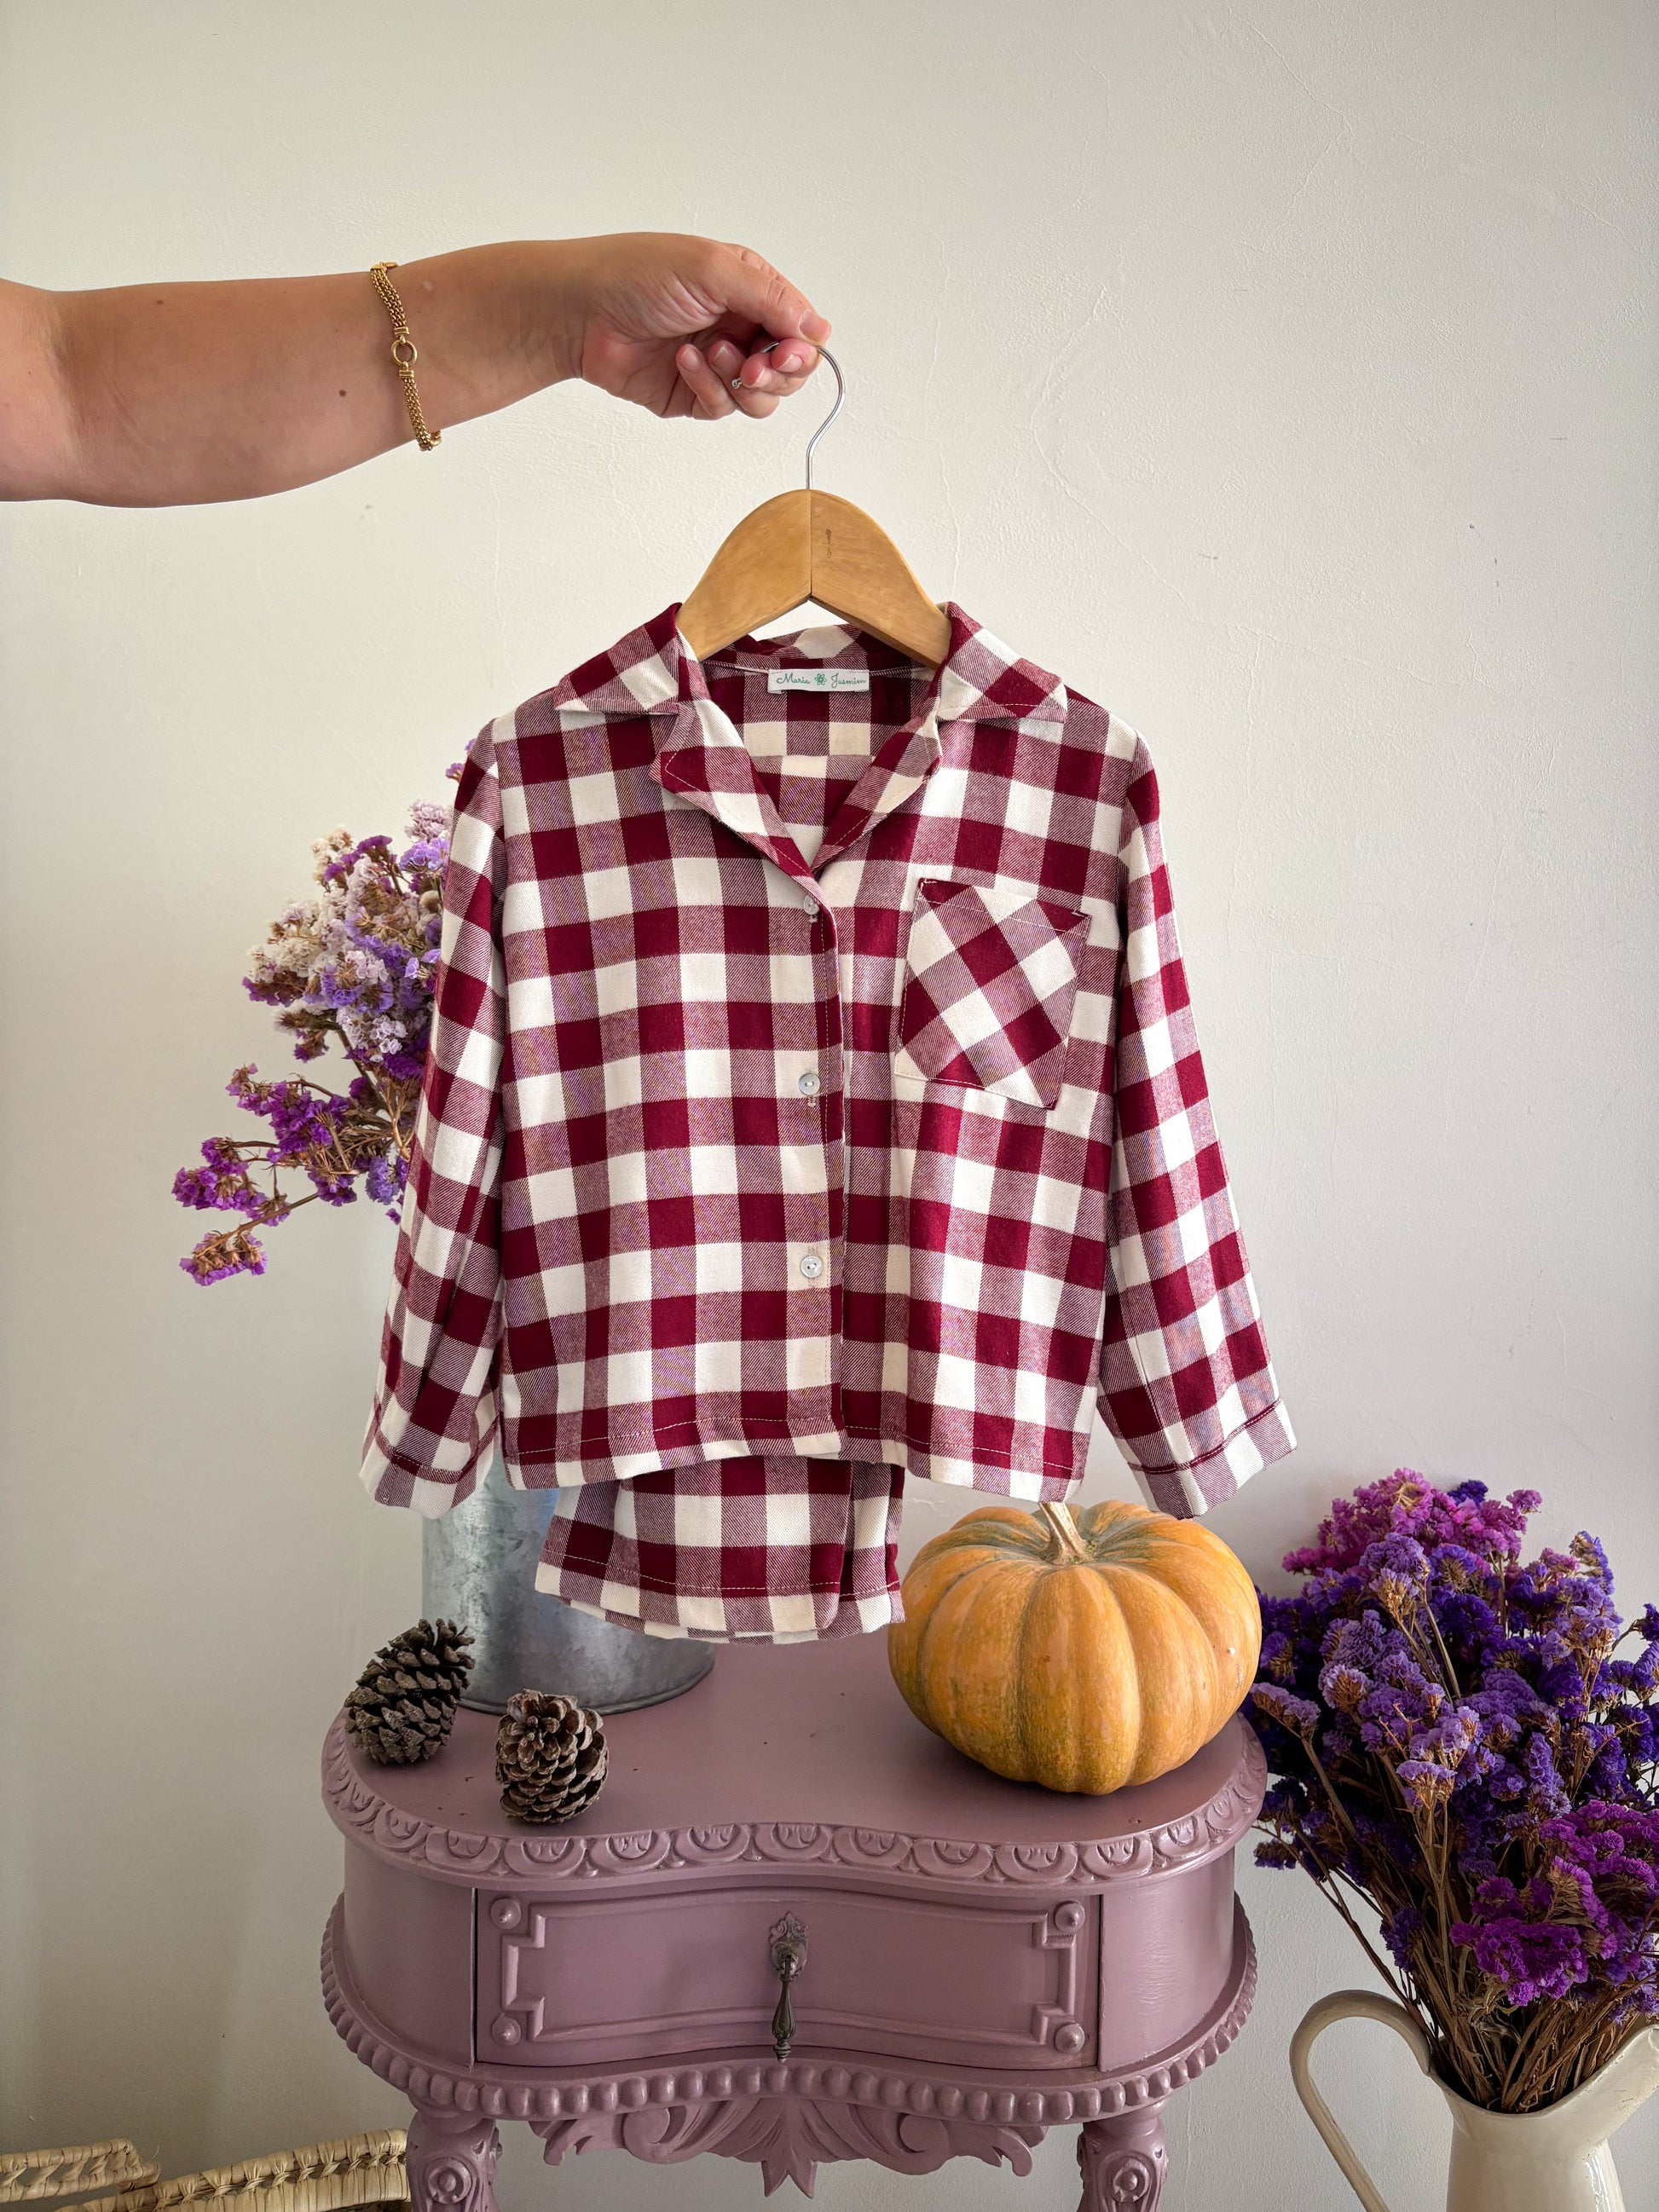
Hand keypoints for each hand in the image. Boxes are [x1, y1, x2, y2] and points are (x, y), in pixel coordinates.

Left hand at [563, 233, 829, 421]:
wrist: (579, 310)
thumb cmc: (638, 273)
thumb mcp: (714, 270)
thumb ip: (772, 299)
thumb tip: (819, 329)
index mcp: (751, 290)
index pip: (802, 330)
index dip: (802, 349)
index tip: (786, 354)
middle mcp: (739, 327)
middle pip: (789, 371)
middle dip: (777, 373)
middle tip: (753, 367)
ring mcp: (717, 363)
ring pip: (761, 398)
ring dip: (741, 382)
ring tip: (710, 354)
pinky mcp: (692, 395)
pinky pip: (722, 408)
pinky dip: (708, 388)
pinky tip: (682, 362)